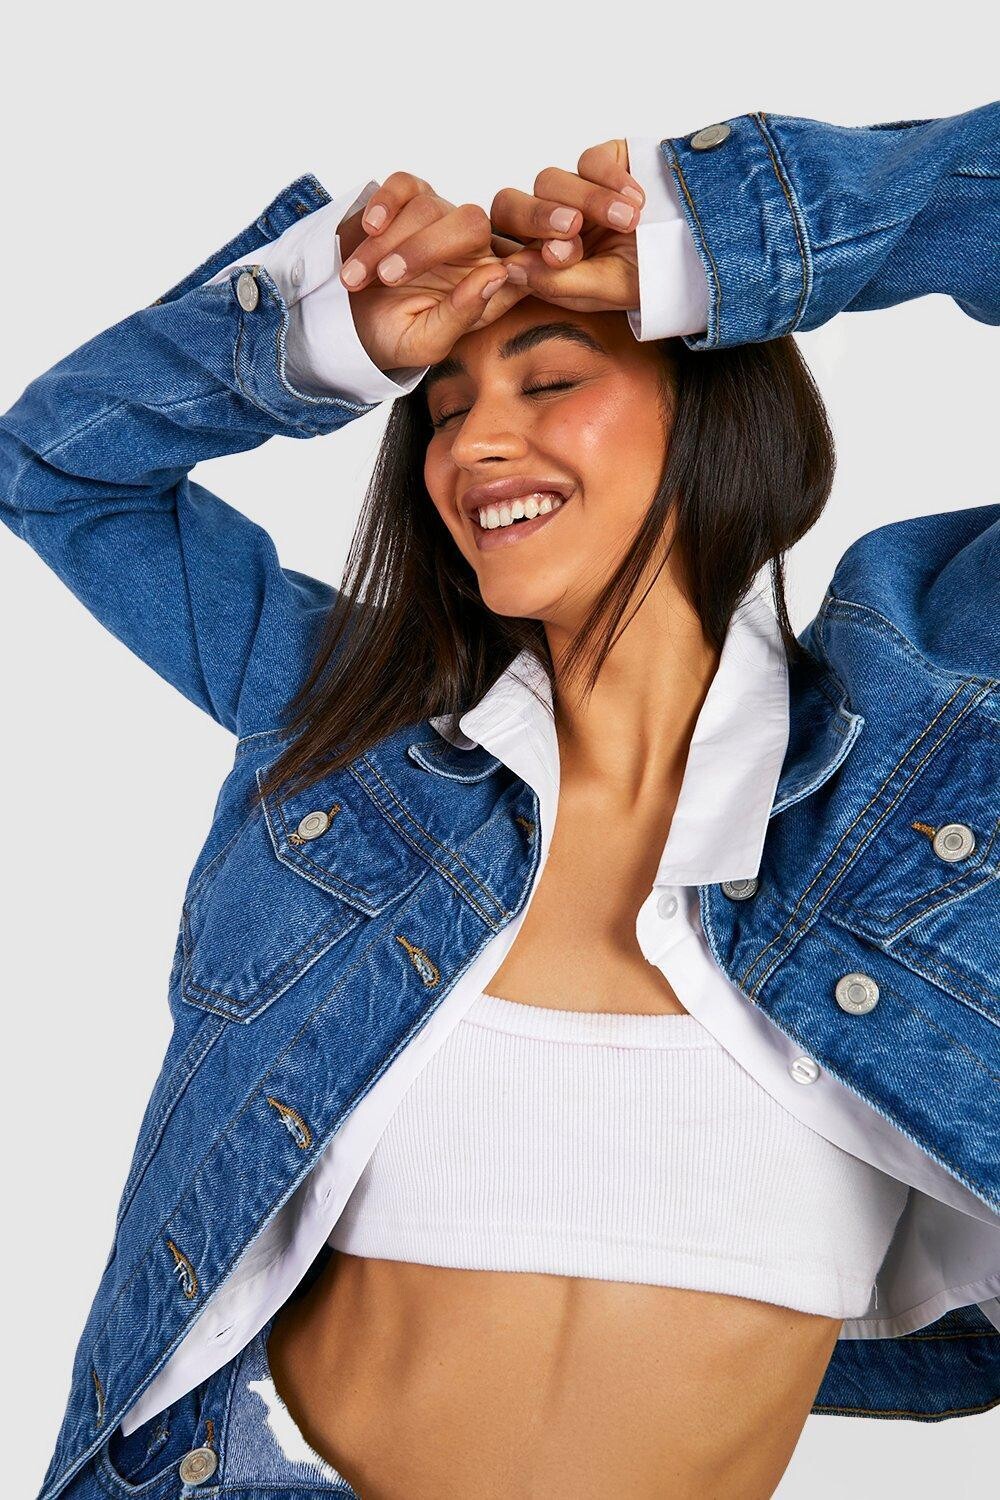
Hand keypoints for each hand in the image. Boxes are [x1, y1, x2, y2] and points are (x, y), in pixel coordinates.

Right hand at [337, 172, 527, 371]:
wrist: (350, 322)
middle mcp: (472, 245)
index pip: (522, 257)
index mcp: (490, 283)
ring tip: (355, 279)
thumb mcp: (428, 342)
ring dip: (385, 245)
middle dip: (423, 249)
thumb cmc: (396, 335)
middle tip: (386, 279)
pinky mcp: (408, 200)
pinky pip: (404, 185)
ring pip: (427, 208)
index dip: (529, 245)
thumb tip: (497, 274)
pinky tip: (370, 229)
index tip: (519, 259)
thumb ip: (463, 314)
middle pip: (471, 222)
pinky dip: (383, 203)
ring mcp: (440, 218)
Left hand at [489, 140, 643, 312]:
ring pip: (549, 180)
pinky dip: (612, 179)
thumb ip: (557, 283)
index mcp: (541, 261)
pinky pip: (589, 160)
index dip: (524, 246)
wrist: (699, 248)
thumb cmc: (650, 276)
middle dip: (539, 215)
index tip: (560, 256)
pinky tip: (638, 200)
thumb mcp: (606, 290)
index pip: (504, 246)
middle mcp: (548, 225)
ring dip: (590, 201)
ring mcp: (571, 191)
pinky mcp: (598, 162)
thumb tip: (510, 268)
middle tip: (573, 227)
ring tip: (629, 221)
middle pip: (509, 205)